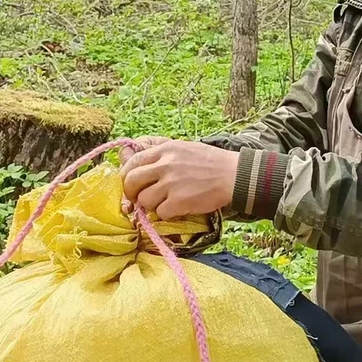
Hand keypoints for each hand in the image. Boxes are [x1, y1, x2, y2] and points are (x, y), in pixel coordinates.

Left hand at [119, 138, 238, 220]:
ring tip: (166, 203)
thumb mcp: (184, 148)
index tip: (132, 184)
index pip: (133, 162)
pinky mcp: (179, 201)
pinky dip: (167, 214)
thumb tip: (127, 154)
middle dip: (132, 193)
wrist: (234, 175)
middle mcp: (165, 165)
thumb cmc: (210, 162)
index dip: (127, 176)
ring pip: (144, 200)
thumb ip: (158, 151)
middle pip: (131, 182)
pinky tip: (178, 209)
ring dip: (152, 205)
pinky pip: (160, 213)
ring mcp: (171, 184)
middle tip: (141, 198)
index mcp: (165, 150)